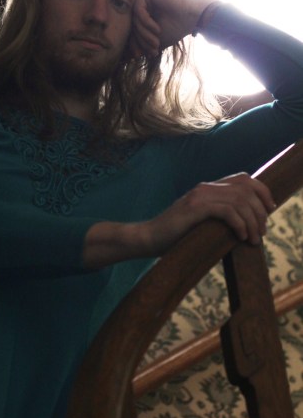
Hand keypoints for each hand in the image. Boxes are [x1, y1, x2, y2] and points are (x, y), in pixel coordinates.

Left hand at [130, 0, 217, 56]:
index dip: (135, 43)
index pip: (132, 28)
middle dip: (140, 40)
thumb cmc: (177, 28)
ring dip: (144, 34)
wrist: (194, 17)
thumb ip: (142, 44)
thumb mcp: (155, 39)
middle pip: (131, 23)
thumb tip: (128, 56)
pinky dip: (146, 22)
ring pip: (134, 18)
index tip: (140, 56)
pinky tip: (157, 29)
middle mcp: (142, 0)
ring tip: (155, 42)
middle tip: (151, 49)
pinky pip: (138, 9)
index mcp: (143, 11)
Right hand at [144, 173, 275, 254]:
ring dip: (252, 221)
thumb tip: (246, 225)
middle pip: (246, 189)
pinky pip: (227, 211)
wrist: (147, 238)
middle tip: (262, 232)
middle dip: (260, 211)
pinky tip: (241, 236)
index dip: (262, 192)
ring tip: (253, 238)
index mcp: (207, 188)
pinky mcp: (194, 208)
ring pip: (240, 200)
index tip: (269, 211)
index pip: (244, 179)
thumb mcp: (201, 223)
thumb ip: (218, 217)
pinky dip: (240, 224)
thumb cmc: (174, 235)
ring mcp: (199, 196)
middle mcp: (205, 187)